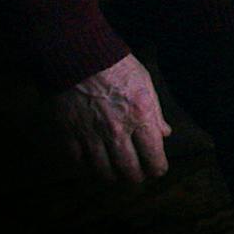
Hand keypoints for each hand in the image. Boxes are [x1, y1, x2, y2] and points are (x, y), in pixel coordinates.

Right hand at [55, 53, 172, 182]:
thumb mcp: (145, 84)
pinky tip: (91, 160)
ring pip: (103, 170)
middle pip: (129, 170)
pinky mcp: (69, 133)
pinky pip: (78, 160)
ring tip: (116, 174)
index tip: (157, 170)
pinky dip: (85, 163)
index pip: (154, 157)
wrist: (78, 55)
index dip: (157, 169)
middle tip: (138, 177)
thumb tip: (164, 134)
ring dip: (112, 176)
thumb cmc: (117, 66)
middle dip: (136, 178)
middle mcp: (117, 131)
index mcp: (141, 117)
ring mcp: (91, 134)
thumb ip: (155, 113)